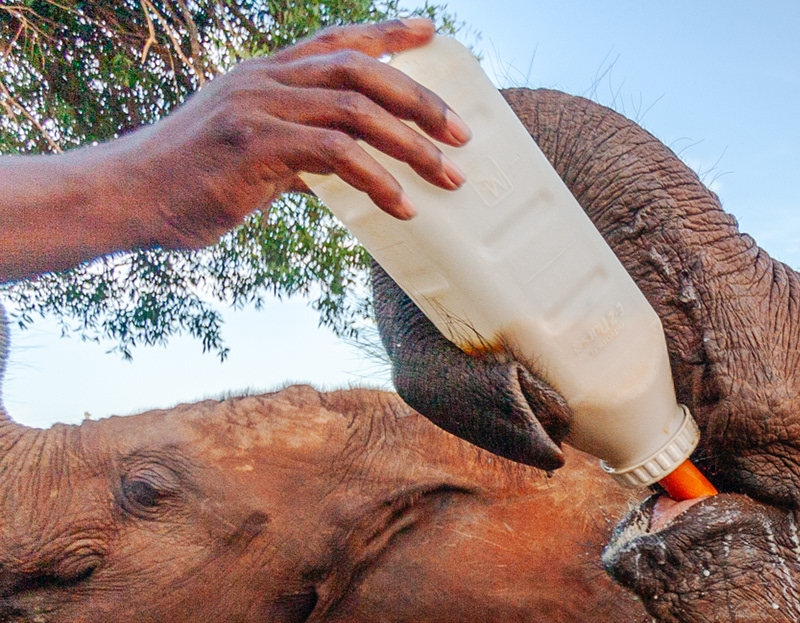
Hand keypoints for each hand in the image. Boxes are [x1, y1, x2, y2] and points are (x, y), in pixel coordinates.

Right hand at [117, 17, 470, 249]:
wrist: (130, 195)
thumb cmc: (192, 179)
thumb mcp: (253, 152)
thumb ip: (299, 150)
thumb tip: (345, 168)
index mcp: (265, 74)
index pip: (336, 40)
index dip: (387, 34)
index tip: (432, 35)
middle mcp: (265, 79)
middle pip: (360, 70)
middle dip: (419, 100)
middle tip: (463, 133)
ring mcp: (258, 106)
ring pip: (356, 110)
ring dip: (412, 145)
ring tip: (449, 176)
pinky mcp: (254, 144)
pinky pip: (334, 153)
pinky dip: (376, 178)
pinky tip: (401, 204)